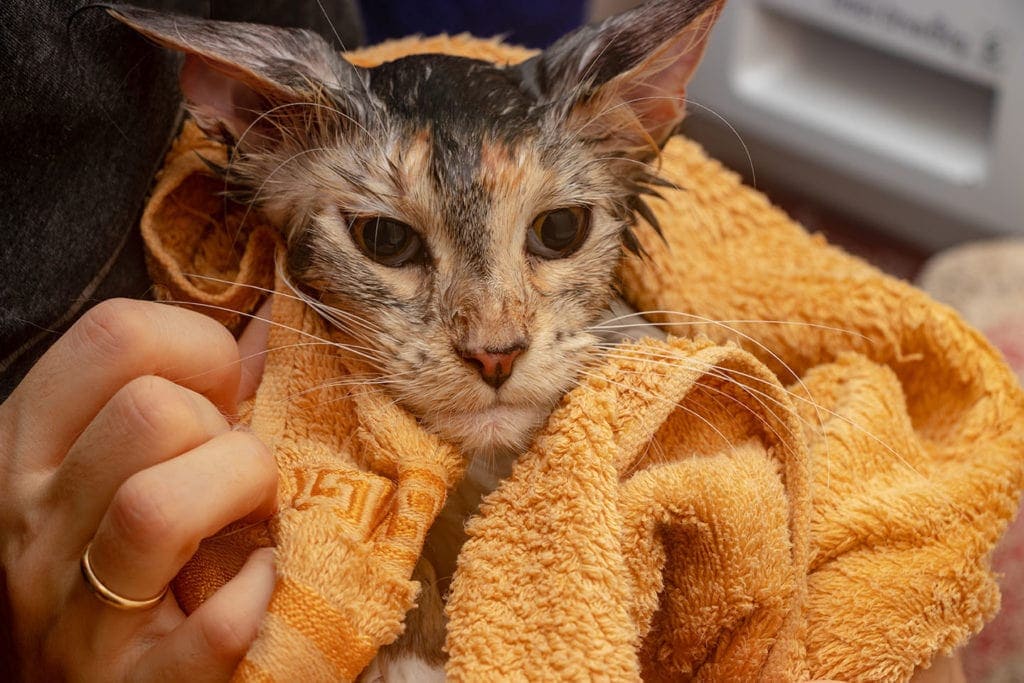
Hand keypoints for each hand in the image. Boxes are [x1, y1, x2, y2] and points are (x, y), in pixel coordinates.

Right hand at [0, 298, 276, 680]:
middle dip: (227, 430)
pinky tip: (259, 584)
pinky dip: (255, 597)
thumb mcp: (107, 463)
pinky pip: (213, 629)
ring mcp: (73, 615)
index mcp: (26, 446)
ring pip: (161, 508)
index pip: (116, 333)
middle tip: (235, 470)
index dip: (201, 349)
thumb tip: (274, 318)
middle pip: (152, 414)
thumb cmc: (99, 561)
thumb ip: (187, 388)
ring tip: (250, 518)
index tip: (223, 395)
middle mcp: (30, 524)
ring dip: (241, 496)